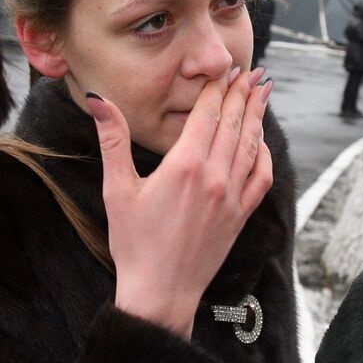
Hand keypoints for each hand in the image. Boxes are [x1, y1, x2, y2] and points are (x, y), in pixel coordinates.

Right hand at [88, 66, 273, 337]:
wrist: (160, 292)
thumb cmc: (134, 244)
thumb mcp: (117, 190)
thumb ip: (112, 141)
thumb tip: (97, 100)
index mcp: (184, 166)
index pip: (207, 114)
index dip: (218, 88)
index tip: (227, 69)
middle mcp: (214, 177)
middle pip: (233, 124)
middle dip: (243, 94)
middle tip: (252, 71)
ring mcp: (232, 197)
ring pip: (251, 145)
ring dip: (257, 116)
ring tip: (263, 93)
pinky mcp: (240, 216)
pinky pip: (261, 177)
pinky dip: (265, 154)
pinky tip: (262, 141)